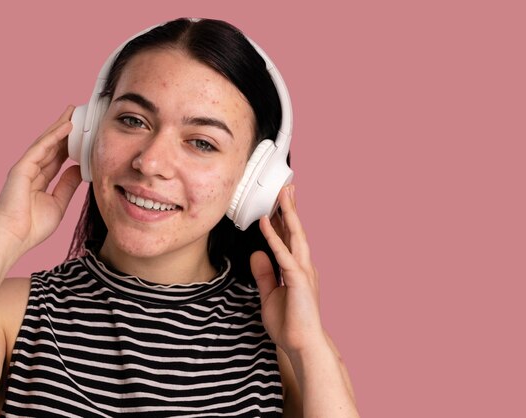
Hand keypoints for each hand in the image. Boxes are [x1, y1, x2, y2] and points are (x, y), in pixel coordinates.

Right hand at [0, 106, 81, 254]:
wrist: (14, 238)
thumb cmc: (33, 227)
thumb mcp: (58, 203)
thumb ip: (67, 185)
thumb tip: (78, 170)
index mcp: (39, 178)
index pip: (57, 156)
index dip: (69, 143)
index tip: (83, 133)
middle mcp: (31, 170)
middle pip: (51, 144)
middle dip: (64, 128)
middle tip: (77, 113)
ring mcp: (25, 167)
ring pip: (46, 142)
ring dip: (60, 126)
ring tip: (74, 112)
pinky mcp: (21, 168)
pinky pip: (41, 148)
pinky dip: (54, 136)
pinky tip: (67, 126)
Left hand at [250, 185, 324, 357]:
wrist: (302, 345)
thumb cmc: (290, 324)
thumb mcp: (269, 294)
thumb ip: (264, 273)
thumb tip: (256, 254)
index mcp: (297, 269)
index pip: (289, 239)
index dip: (282, 220)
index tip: (276, 203)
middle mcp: (303, 266)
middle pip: (296, 231)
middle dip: (290, 208)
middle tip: (287, 187)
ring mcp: (303, 271)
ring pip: (295, 235)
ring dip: (287, 213)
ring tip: (283, 194)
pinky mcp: (298, 280)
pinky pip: (283, 254)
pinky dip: (273, 237)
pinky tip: (265, 223)